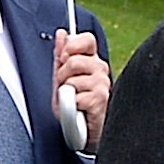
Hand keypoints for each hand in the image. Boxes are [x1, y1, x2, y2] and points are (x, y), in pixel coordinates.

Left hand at [52, 24, 109, 142]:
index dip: (72, 45)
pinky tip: (77, 109)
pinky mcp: (100, 100)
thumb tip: (62, 33)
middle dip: (62, 75)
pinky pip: (76, 97)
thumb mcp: (63, 77)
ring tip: (71, 99)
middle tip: (65, 86)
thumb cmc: (75, 104)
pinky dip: (71, 105)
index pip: (87, 39)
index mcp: (92, 60)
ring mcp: (102, 84)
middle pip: (74, 60)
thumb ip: (61, 55)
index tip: (64, 57)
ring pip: (73, 79)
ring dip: (66, 92)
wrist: (84, 130)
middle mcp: (100, 69)